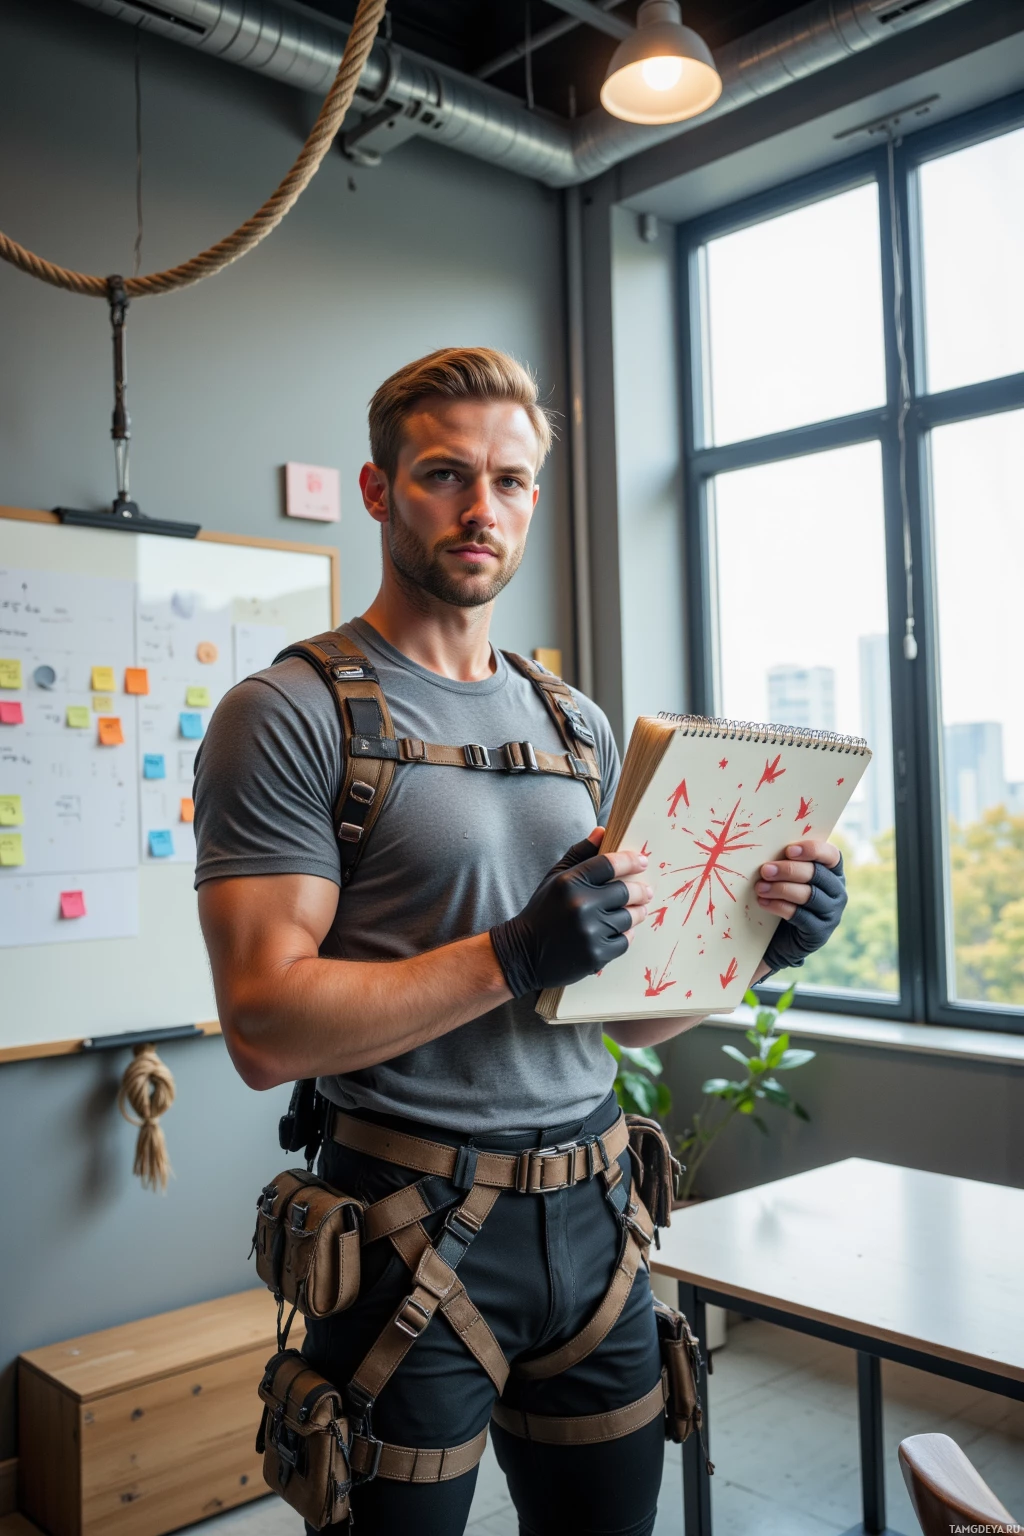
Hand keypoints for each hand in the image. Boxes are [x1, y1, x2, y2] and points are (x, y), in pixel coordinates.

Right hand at [490, 828, 651, 997]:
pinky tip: (618, 930)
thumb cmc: (543, 911)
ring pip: (629, 917)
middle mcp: (580, 905)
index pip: (609, 864)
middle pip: (626, 891)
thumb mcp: (555, 878)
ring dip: (636, 913)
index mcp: (569, 882)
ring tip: (635, 910)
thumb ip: (579, 854)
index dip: (630, 860)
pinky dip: (625, 934)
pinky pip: (625, 940)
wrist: (524, 953)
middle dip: (640, 890)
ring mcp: (590, 932)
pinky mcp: (596, 955)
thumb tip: (602, 832)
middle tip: (645, 891)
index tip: (642, 861)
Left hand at [756, 840, 846, 973]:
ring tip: (760, 887)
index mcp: (833, 871)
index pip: (831, 855)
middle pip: (817, 874)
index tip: (789, 850)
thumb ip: (787, 862)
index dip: (812, 850)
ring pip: (808, 895)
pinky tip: (763, 902)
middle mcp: (837, 891)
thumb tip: (766, 849)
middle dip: (789, 870)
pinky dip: (779, 907)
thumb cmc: (784, 897)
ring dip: (781, 889)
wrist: (781, 938)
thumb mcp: (788, 877)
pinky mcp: (820, 932)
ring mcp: (831, 913)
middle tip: (765, 870)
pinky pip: (800, 916)